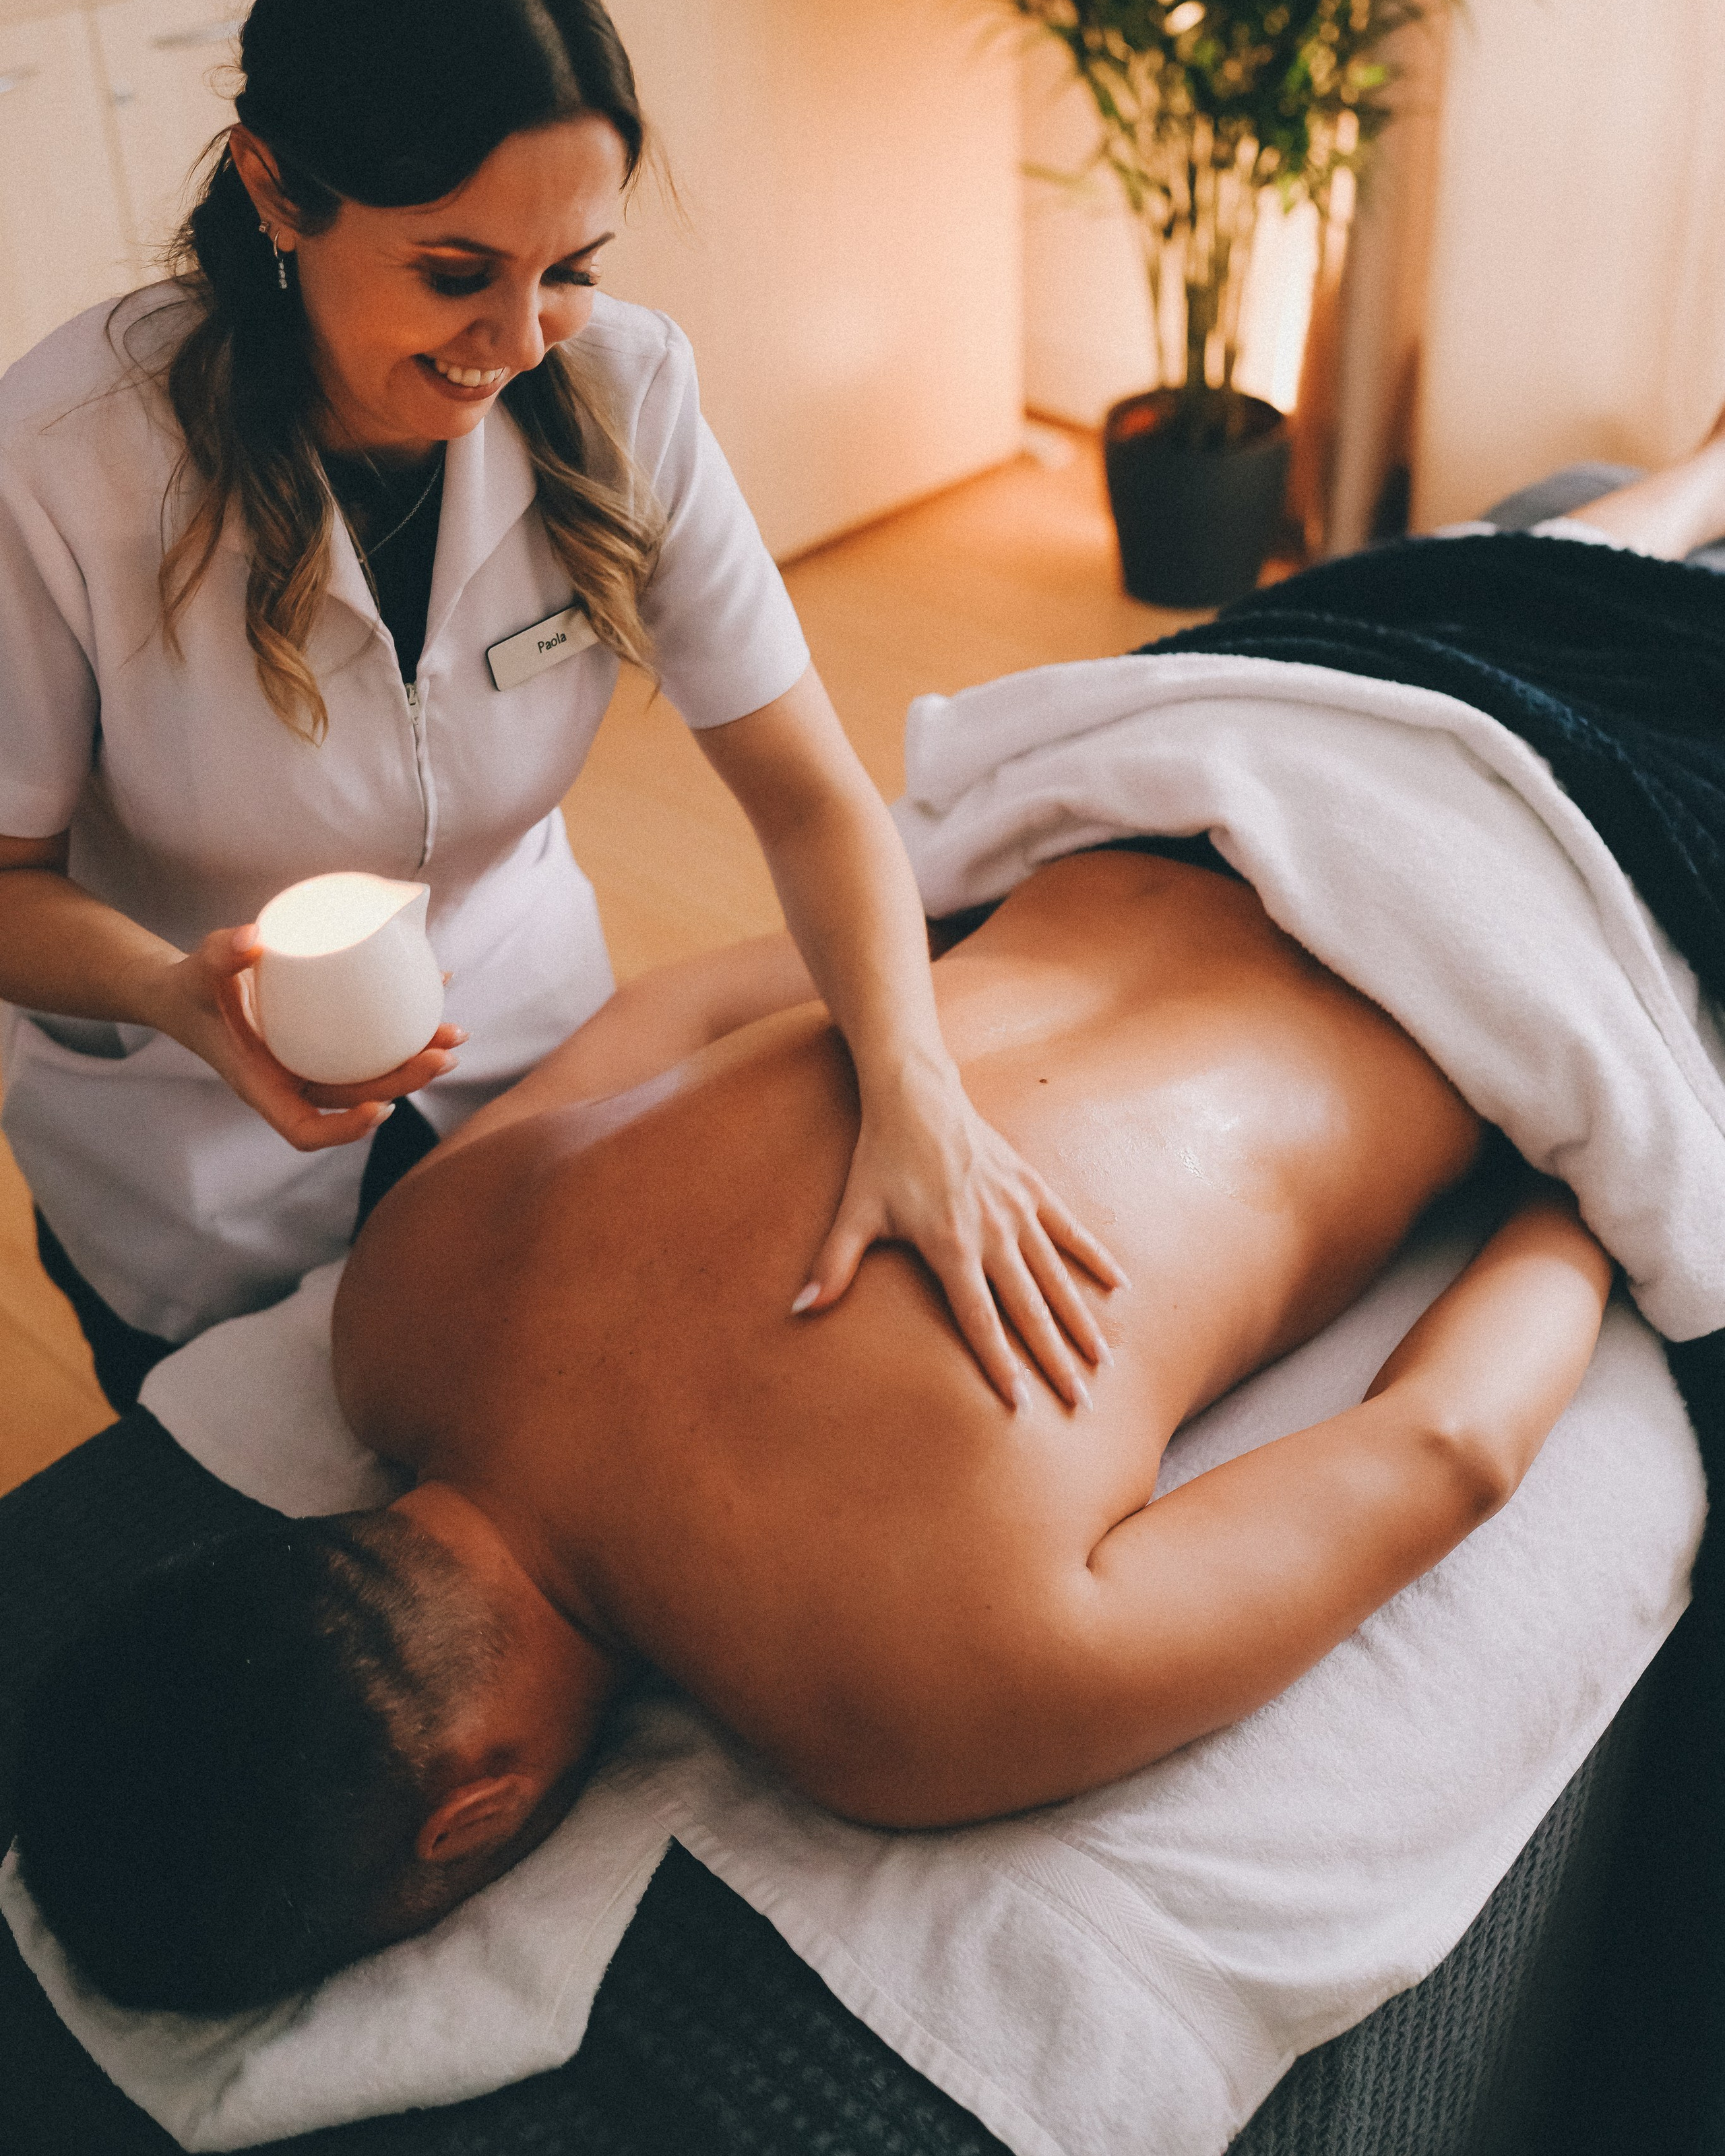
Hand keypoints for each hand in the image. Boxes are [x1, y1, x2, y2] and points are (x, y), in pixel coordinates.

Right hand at [143, 924, 465, 1151]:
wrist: (188, 992)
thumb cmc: (192, 989)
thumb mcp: (198, 971)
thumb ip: (220, 956)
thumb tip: (252, 937)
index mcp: (262, 1085)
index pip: (306, 1129)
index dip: (347, 1130)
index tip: (382, 1109)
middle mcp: (295, 1082)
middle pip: (359, 1100)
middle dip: (406, 1083)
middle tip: (444, 1056)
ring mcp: (314, 1064)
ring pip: (373, 1074)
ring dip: (417, 1059)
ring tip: (453, 1034)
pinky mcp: (327, 1042)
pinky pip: (371, 1042)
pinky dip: (403, 1022)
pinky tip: (435, 989)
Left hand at [792, 1051, 1127, 1408]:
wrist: (917, 1094)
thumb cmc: (881, 1158)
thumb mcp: (854, 1213)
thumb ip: (833, 1266)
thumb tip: (799, 1310)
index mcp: (951, 1246)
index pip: (980, 1319)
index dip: (1001, 1364)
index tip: (1023, 1404)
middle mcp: (992, 1232)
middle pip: (1029, 1308)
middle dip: (1055, 1358)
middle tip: (1080, 1400)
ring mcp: (1017, 1208)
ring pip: (1055, 1275)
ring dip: (1080, 1319)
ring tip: (1103, 1359)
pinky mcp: (1031, 1186)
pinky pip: (1069, 1229)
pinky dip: (1094, 1257)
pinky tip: (1118, 1285)